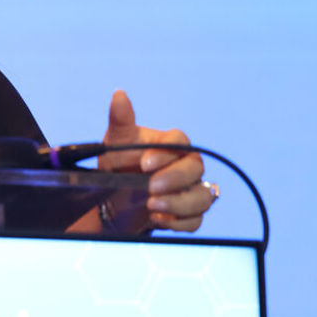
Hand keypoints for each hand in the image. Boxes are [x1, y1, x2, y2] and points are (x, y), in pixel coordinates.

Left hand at [99, 90, 214, 231]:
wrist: (113, 198)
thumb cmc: (120, 162)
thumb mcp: (116, 142)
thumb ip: (120, 119)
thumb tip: (119, 95)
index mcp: (171, 145)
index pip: (180, 142)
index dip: (165, 153)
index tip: (144, 164)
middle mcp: (186, 166)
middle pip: (196, 168)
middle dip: (175, 179)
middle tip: (151, 187)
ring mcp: (191, 190)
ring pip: (203, 197)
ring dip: (180, 203)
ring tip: (152, 205)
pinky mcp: (189, 214)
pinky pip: (196, 220)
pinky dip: (179, 222)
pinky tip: (158, 218)